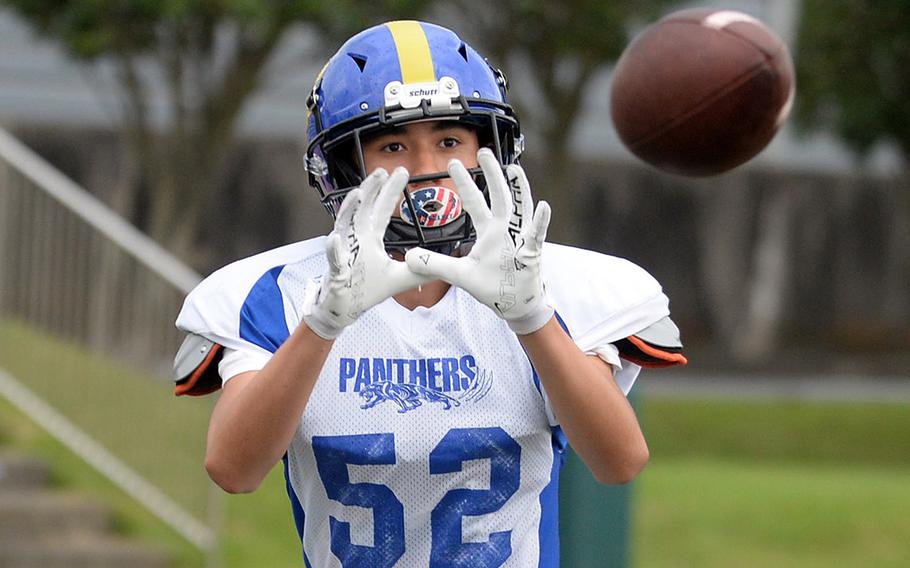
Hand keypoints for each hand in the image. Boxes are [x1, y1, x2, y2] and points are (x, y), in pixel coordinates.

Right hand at [303, 168, 429, 338]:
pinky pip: (334, 257)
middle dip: (372, 189)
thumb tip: (444, 266)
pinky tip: (335, 237)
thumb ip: (421, 270)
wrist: (346, 308)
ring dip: (350, 209)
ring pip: (344, 226)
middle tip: (382, 171)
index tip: (402, 172)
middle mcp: (356, 239)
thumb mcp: (401, 278)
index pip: (382, 210)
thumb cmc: (367, 289)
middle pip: (363, 209)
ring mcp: (344, 252)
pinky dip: (333, 248)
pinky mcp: (336, 269)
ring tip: (358, 194)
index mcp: (370, 238)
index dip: (391, 191)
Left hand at [405, 149, 553, 334]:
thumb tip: (407, 257)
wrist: (513, 305)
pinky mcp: (532, 251)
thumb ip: (435, 265)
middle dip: (491, 174)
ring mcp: (520, 238)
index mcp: (488, 231)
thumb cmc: (491, 285)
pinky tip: (543, 207)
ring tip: (515, 169)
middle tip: (483, 151)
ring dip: (519, 189)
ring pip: (520, 208)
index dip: (464, 183)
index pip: (474, 201)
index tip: (453, 163)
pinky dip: (540, 222)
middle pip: (498, 195)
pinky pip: (537, 234)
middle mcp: (505, 229)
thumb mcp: (459, 275)